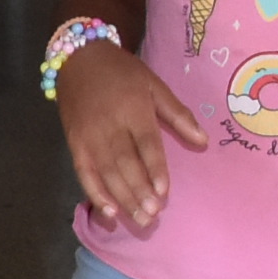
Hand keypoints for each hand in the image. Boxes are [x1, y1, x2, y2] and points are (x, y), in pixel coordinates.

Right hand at [55, 43, 206, 230]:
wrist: (78, 58)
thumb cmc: (123, 72)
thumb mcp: (154, 84)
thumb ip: (178, 114)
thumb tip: (203, 141)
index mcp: (132, 108)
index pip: (145, 143)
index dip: (154, 168)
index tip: (164, 192)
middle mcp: (109, 125)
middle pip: (124, 163)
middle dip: (138, 191)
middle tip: (153, 216)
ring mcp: (89, 136)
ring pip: (105, 172)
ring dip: (122, 198)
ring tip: (138, 220)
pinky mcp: (75, 144)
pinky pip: (83, 173)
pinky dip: (94, 193)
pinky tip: (108, 212)